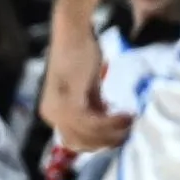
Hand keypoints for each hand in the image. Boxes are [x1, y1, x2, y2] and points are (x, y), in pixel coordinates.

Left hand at [40, 22, 131, 151]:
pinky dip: (110, 122)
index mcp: (52, 114)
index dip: (100, 142)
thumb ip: (94, 111)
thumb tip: (109, 131)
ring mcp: (57, 109)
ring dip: (113, 131)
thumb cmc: (80, 57)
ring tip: (129, 119)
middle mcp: (50, 115)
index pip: (76, 143)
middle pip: (83, 144)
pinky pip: (91, 122)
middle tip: (129, 129)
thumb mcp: (87, 91)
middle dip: (108, 140)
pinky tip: (124, 114)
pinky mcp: (68, 101)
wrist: (73, 34)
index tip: (120, 134)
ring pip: (89, 135)